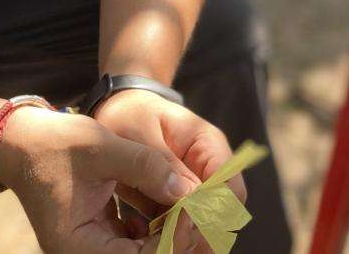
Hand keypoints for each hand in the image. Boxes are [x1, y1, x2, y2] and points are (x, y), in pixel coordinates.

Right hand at [0, 105, 200, 252]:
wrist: (23, 140)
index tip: (198, 210)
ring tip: (197, 205)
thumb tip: (188, 189)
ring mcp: (92, 246)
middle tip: (207, 212)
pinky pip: (136, 240)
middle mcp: (84, 253)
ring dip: (172, 233)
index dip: (173, 239)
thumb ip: (145, 166)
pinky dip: (159, 226)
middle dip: (177, 239)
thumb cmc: (55, 143)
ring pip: (143, 251)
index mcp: (77, 245)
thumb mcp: (101, 148)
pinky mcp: (99, 233)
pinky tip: (175, 204)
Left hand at [94, 90, 245, 248]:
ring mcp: (198, 182)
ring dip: (188, 236)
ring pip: (207, 221)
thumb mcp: (139, 133)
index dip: (212, 213)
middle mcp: (210, 166)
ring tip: (163, 246)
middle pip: (224, 211)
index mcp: (208, 144)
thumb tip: (188, 197)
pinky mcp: (181, 197)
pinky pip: (186, 223)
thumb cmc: (129, 114)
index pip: (230, 187)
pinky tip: (156, 243)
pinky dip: (174, 235)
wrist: (119, 109)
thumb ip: (161, 164)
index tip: (182, 228)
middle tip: (170, 245)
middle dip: (201, 232)